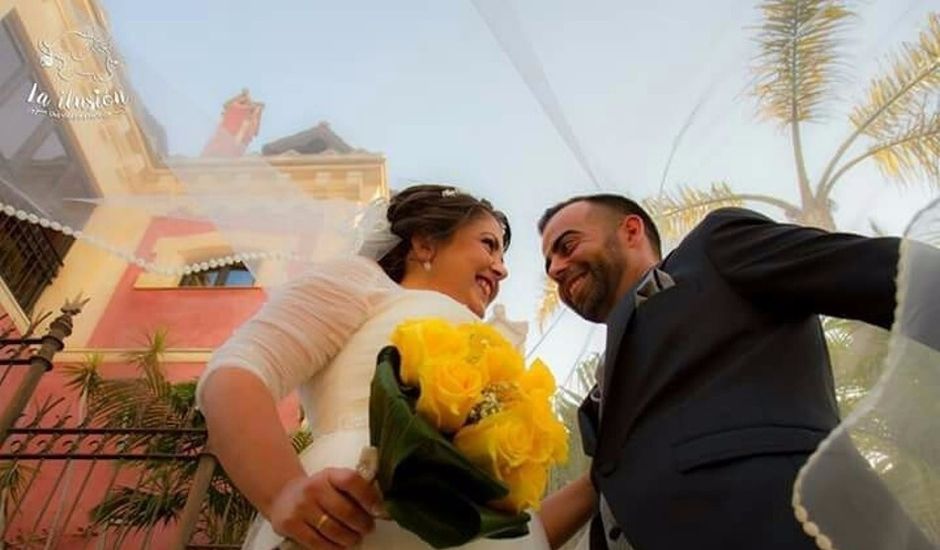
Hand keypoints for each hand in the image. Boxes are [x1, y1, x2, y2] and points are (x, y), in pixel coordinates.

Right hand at [267, 467, 383, 548]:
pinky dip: (333, 548)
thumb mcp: (333, 482)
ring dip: (350, 539)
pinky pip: (317, 542)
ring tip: (355, 539)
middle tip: (368, 529)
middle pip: (345, 510)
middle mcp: (313, 488)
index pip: (351, 480)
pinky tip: (340, 546)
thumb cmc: (319, 491)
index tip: (379, 511)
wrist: (283, 496)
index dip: (368, 497)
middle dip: (362, 524)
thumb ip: (354, 491)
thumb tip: (381, 510)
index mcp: (329, 474)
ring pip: (333, 530)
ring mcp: (301, 507)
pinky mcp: (290, 525)